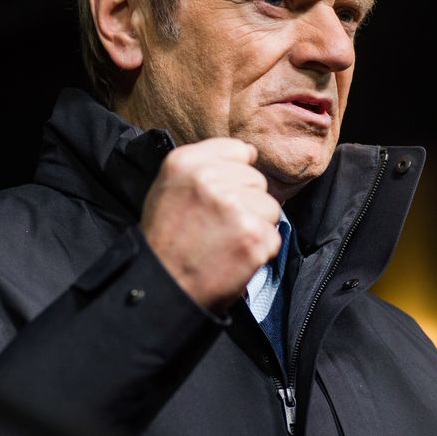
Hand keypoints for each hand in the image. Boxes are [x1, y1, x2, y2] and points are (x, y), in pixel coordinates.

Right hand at [140, 138, 281, 313]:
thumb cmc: (166, 239)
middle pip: (257, 180)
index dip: (234, 176)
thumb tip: (250, 152)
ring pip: (270, 207)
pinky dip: (259, 251)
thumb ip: (206, 164)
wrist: (162, 285)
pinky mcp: (253, 236)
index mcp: (186, 162)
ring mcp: (234, 207)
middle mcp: (209, 180)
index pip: (238, 150)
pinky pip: (273, 236)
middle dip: (245, 203)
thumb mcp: (170, 187)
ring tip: (226, 241)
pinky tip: (234, 257)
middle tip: (216, 225)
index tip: (219, 196)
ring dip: (255, 226)